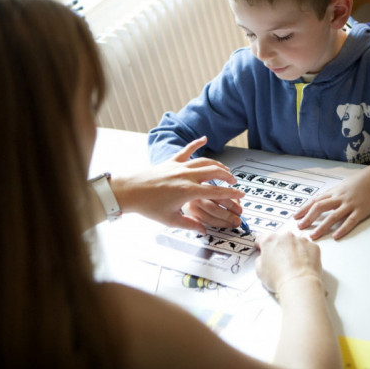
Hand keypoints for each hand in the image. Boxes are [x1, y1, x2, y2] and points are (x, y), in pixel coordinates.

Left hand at [113, 136, 244, 232]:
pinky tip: (204, 139)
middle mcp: (186, 176)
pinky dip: (196, 143)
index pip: (216, 191)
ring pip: (204, 161)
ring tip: (225, 170)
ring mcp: (179, 166)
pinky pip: (186, 150)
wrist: (129, 191)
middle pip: (214, 172)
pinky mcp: (171, 161)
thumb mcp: (170, 220)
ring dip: (217, 165)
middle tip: (235, 183)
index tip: (241, 195)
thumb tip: (202, 230)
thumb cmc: (147, 205)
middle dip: (228, 177)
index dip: (231, 194)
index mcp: (188, 191)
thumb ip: (189, 224)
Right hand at [254, 230, 321, 294]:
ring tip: (293, 265)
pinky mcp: (313, 246)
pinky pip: (308, 248)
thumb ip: (260, 260)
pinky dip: (306, 254)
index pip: (262, 238)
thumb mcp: (259, 271)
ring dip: (293, 249)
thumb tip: (263, 259)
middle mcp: (285, 236)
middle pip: (280, 238)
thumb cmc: (280, 278)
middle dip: (279, 247)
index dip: (262, 245)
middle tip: (280, 261)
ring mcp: (300, 240)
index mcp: (270, 240)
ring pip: (295, 242)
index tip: (263, 249)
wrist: (299, 284)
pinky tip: (303, 265)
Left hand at [293, 168, 369, 239]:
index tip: (295, 217)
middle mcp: (339, 198)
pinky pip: (350, 221)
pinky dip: (342, 229)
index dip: (304, 209)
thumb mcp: (342, 185)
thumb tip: (322, 201)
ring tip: (313, 235)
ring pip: (332, 216)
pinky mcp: (361, 210)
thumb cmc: (360, 181)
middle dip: (308, 218)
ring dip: (321, 227)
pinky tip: (336, 236)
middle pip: (319, 207)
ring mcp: (350, 204)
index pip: (315, 201)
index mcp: (334, 192)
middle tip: (300, 227)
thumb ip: (332, 194)